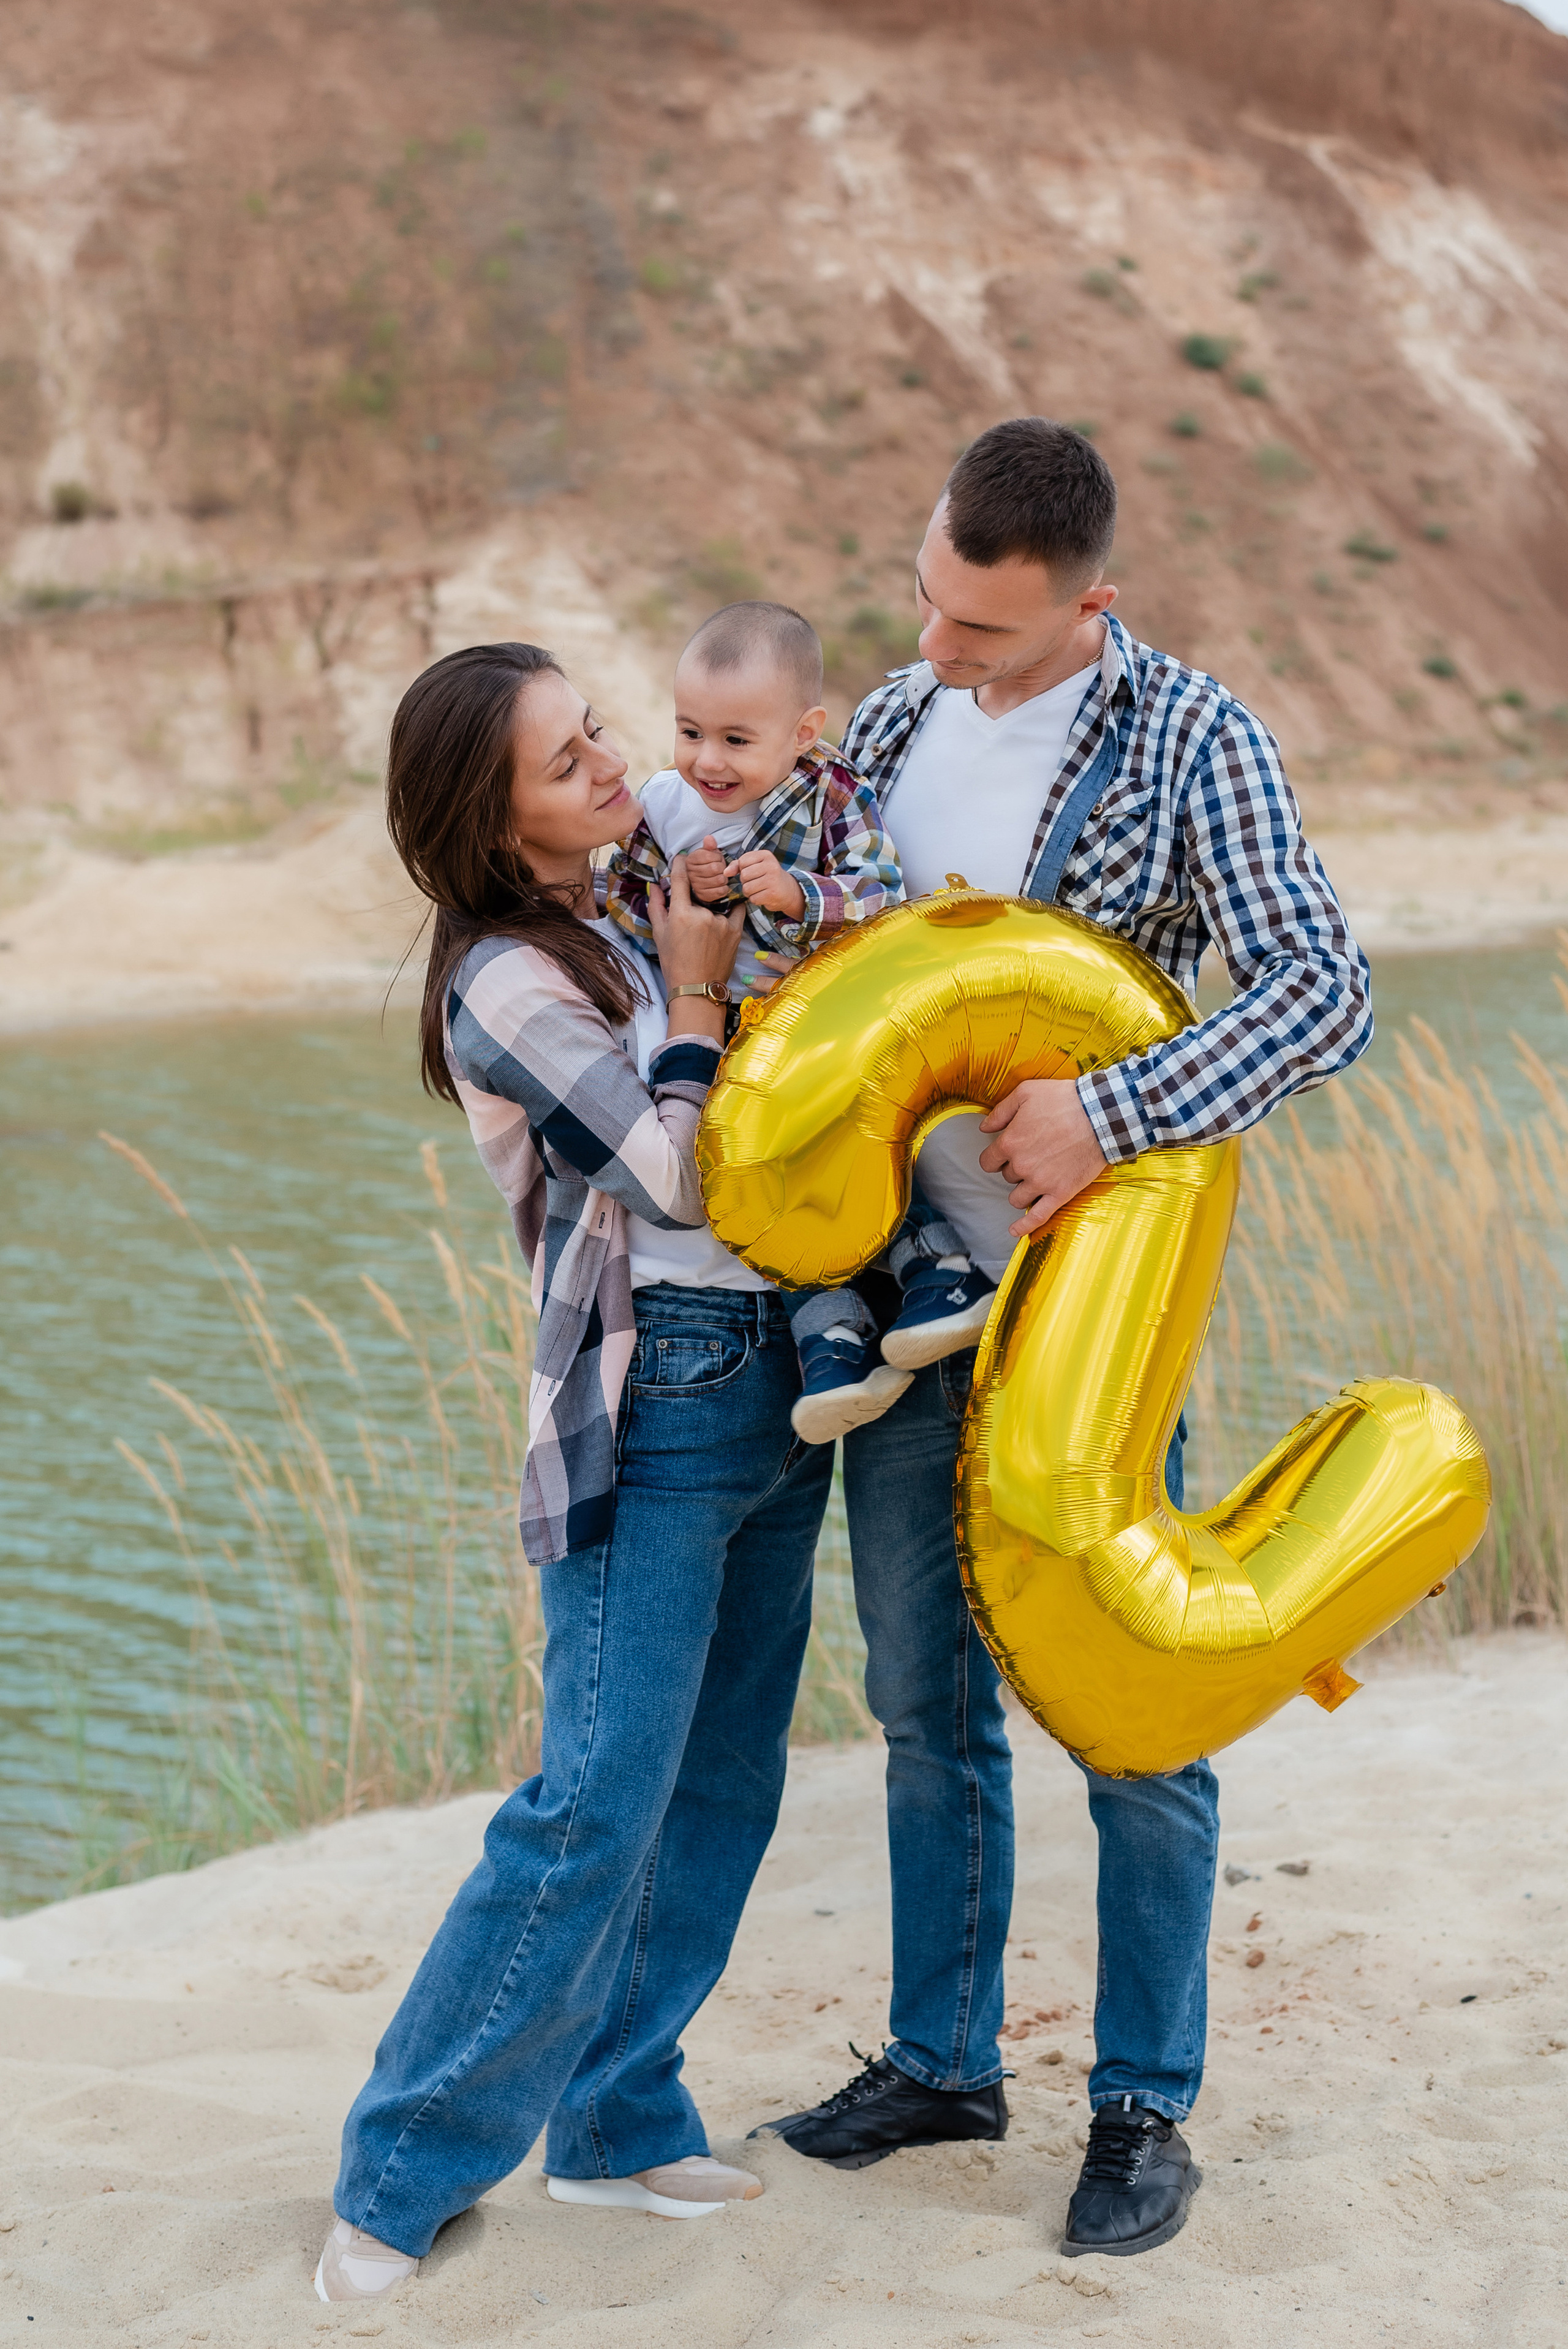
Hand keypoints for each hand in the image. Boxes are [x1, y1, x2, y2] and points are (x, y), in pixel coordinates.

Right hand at [648, 856, 743, 1039]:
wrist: (697, 988)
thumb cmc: (675, 963)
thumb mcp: (660, 934)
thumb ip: (656, 907)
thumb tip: (655, 885)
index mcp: (681, 914)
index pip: (680, 878)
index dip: (680, 864)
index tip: (682, 857)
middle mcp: (702, 915)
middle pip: (700, 890)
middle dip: (697, 887)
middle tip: (696, 887)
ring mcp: (721, 922)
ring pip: (716, 901)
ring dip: (712, 902)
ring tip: (707, 917)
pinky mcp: (736, 930)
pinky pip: (737, 910)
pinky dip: (733, 906)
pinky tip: (729, 906)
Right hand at [686, 834, 732, 904]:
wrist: (705, 878)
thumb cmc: (709, 863)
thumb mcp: (709, 852)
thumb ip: (710, 845)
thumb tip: (709, 838)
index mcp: (690, 860)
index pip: (709, 856)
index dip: (717, 857)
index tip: (717, 858)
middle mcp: (690, 873)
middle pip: (715, 868)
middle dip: (722, 867)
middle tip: (720, 868)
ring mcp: (696, 886)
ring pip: (719, 880)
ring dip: (724, 877)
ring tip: (720, 875)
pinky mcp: (703, 896)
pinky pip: (721, 891)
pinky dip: (724, 887)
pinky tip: (720, 885)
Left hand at [727, 848, 805, 919]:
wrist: (787, 890)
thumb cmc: (767, 876)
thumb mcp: (755, 865)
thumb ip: (738, 865)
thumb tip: (725, 872)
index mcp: (766, 855)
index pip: (742, 861)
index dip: (743, 869)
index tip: (752, 871)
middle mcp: (771, 866)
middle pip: (744, 875)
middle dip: (746, 882)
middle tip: (756, 882)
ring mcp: (773, 880)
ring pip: (747, 888)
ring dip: (749, 892)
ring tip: (759, 889)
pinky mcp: (773, 894)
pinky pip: (753, 898)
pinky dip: (755, 899)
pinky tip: (763, 896)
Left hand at [978, 1078, 1108, 1238]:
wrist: (1101, 1114)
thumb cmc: (1064, 1100)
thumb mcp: (1026, 1092)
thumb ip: (1000, 1112)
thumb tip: (984, 1128)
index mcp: (1009, 1143)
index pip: (988, 1161)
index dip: (996, 1157)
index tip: (1006, 1152)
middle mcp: (1021, 1166)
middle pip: (1006, 1177)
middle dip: (1015, 1167)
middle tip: (1034, 1154)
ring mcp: (1041, 1182)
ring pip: (1017, 1197)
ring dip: (1022, 1189)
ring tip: (1036, 1177)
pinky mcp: (1060, 1193)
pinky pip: (1037, 1216)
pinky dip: (1024, 1226)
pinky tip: (1015, 1231)